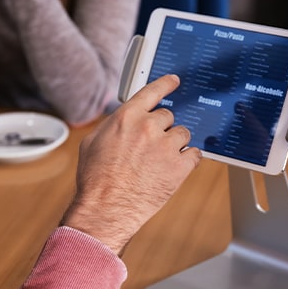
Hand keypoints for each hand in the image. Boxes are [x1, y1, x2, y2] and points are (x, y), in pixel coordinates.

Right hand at [62, 75, 201, 254]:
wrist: (106, 208)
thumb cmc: (95, 179)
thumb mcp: (92, 142)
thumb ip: (112, 125)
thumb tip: (123, 120)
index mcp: (127, 117)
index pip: (152, 91)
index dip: (166, 84)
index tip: (174, 81)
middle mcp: (148, 127)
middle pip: (168, 116)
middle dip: (162, 129)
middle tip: (151, 146)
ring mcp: (166, 146)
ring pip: (183, 134)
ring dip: (175, 144)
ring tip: (160, 160)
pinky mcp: (179, 167)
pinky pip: (195, 154)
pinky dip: (188, 160)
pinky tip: (175, 168)